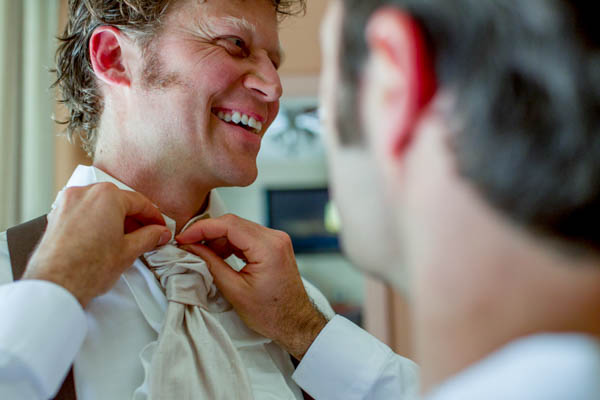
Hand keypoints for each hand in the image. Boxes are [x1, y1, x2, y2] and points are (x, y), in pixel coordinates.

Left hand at [23, 183, 171, 307]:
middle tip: (147, 234)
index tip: (160, 228)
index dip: (154, 217)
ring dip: (115, 218)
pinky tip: (104, 238)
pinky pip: (84, 212)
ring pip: (100, 205)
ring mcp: (68, 203)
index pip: (139, 202)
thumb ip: (149, 237)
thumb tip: (159, 233)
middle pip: (119, 201)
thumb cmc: (88, 268)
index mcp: (107, 196)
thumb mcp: (128, 251)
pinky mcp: (56, 216)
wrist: (55, 286)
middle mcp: (85, 193)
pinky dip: (97, 221)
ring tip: (126, 239)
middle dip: (134, 217)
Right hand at [176, 214, 327, 359]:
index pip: (229, 224)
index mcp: (268, 247)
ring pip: (239, 228)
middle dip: (207, 233)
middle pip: (233, 223)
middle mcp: (275, 238)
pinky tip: (217, 254)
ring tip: (200, 253)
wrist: (295, 323)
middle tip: (187, 244)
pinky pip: (247, 236)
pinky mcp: (274, 246)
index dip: (202, 228)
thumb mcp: (235, 291)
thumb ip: (211, 264)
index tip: (184, 237)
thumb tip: (192, 247)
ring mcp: (276, 240)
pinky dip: (230, 243)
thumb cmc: (272, 313)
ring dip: (218, 238)